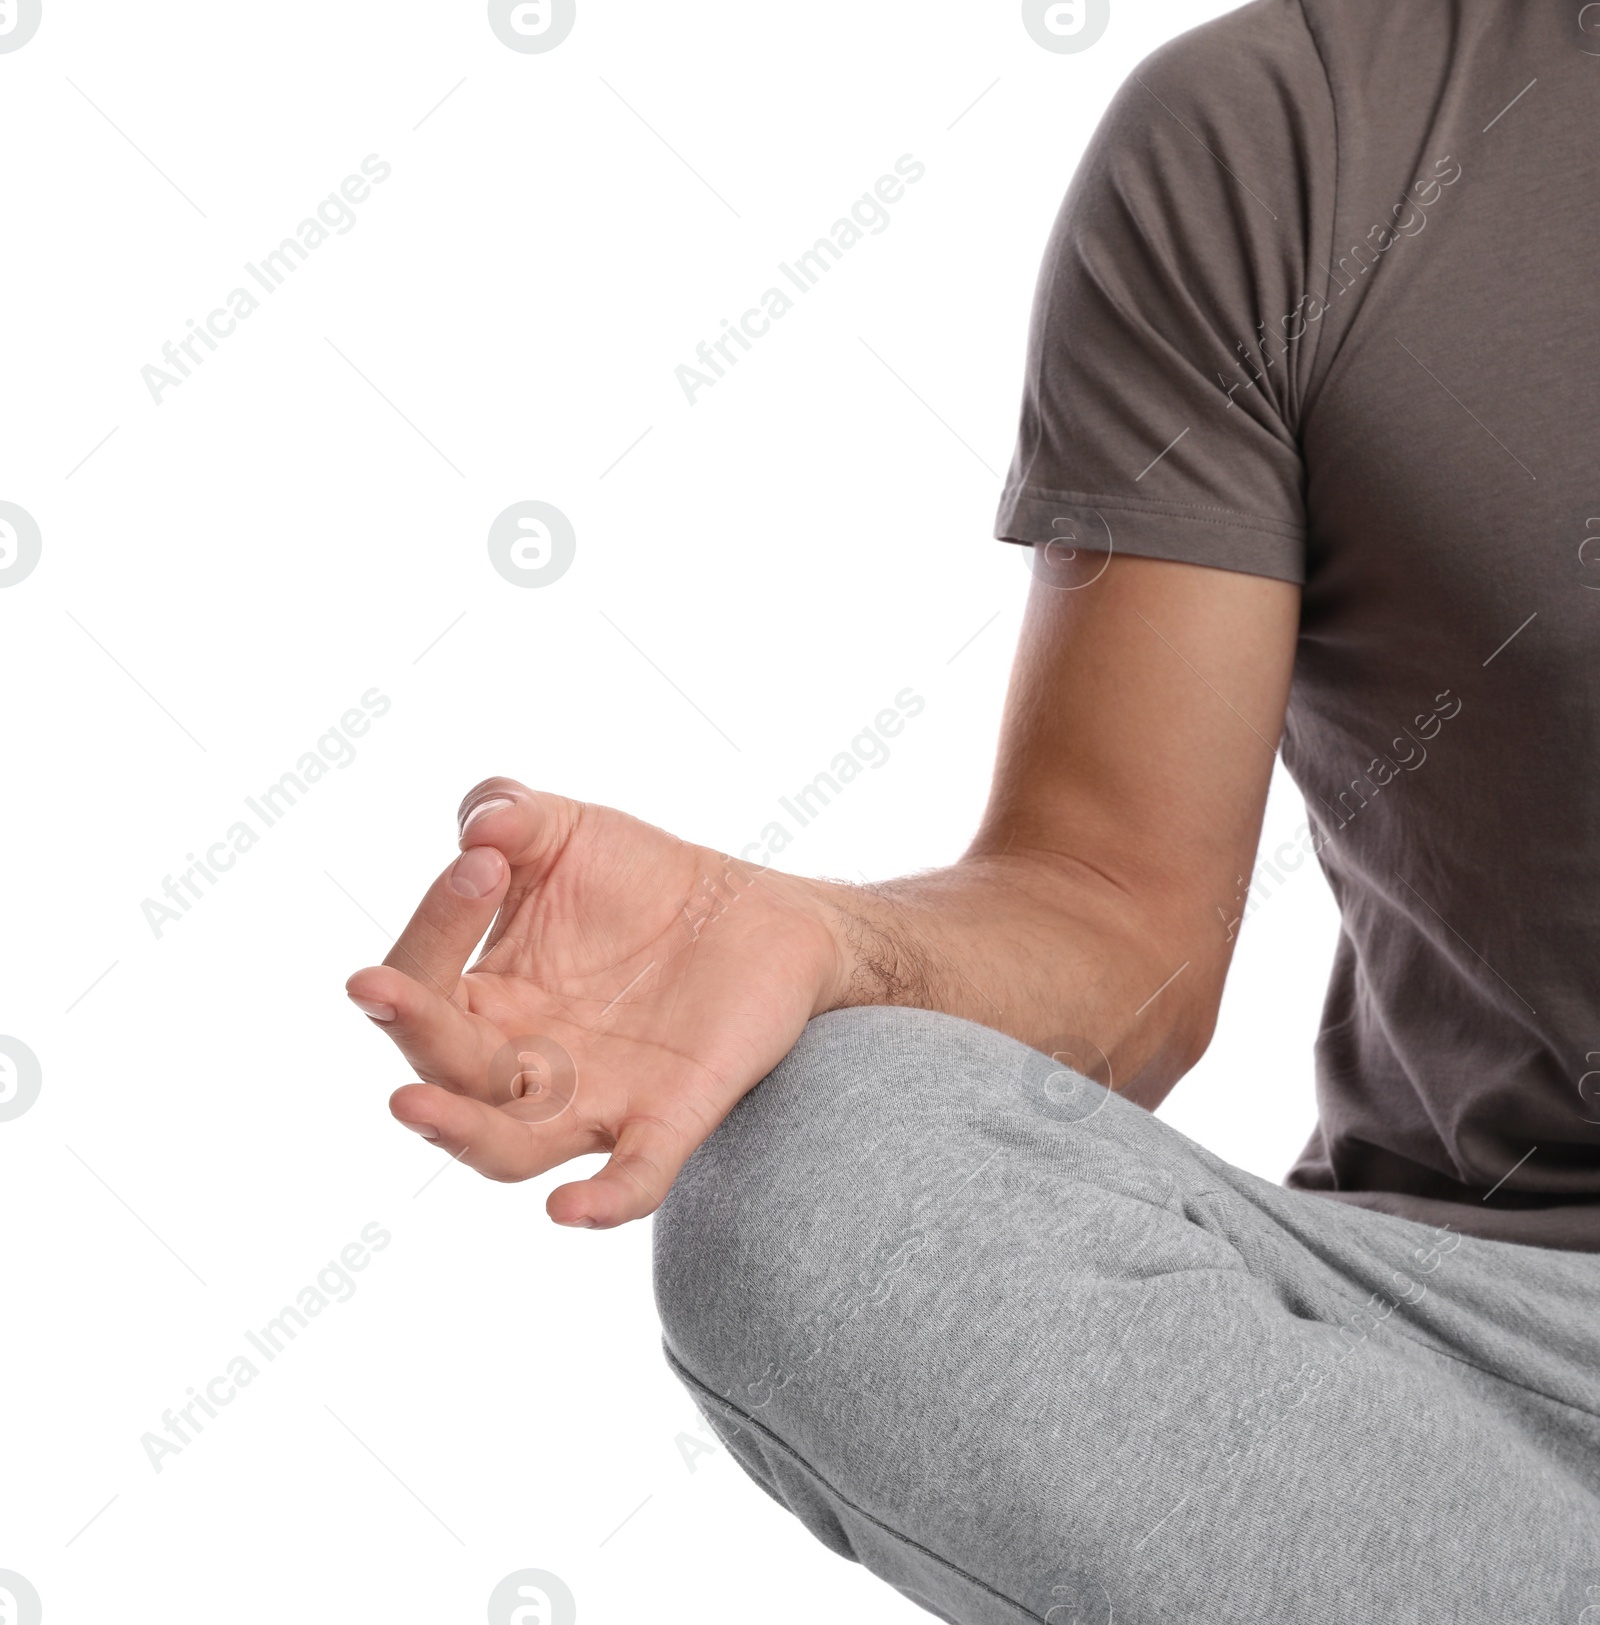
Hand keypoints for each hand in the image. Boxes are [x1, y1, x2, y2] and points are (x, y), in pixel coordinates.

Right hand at [345, 778, 847, 1228]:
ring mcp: (593, 1100)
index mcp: (486, 999)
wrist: (755, 913)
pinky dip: (605, 1199)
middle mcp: (523, 1064)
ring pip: (510, 1147)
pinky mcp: (669, 1117)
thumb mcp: (567, 831)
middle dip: (411, 1030)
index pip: (426, 980)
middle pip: (447, 1071)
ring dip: (459, 1134)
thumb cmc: (641, 880)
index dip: (435, 924)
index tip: (483, 860)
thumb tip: (480, 825)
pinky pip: (635, 1176)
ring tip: (410, 1108)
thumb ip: (511, 814)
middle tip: (377, 988)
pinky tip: (570, 1210)